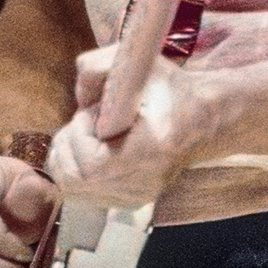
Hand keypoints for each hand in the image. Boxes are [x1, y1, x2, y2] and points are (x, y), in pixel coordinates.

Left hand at [48, 57, 197, 207]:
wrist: (200, 120)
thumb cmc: (169, 90)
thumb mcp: (137, 65)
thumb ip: (96, 67)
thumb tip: (78, 97)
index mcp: (152, 151)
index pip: (91, 167)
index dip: (78, 137)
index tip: (91, 111)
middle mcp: (146, 182)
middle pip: (75, 181)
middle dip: (68, 145)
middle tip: (86, 121)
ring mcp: (138, 196)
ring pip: (73, 188)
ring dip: (69, 155)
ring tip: (90, 133)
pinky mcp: (130, 201)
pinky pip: (83, 192)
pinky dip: (75, 168)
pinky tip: (94, 147)